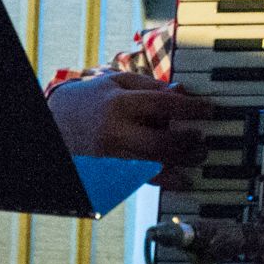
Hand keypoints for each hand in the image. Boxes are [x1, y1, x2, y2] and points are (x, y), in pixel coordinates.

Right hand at [48, 72, 210, 186]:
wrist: (53, 122)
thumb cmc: (92, 98)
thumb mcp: (118, 82)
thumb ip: (152, 86)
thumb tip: (183, 91)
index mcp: (119, 104)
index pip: (162, 105)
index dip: (191, 108)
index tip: (209, 109)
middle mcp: (115, 131)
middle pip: (160, 141)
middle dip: (188, 141)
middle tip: (202, 137)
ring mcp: (111, 155)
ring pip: (153, 163)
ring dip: (182, 161)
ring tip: (199, 155)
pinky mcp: (109, 171)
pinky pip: (141, 180)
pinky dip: (166, 181)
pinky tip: (183, 180)